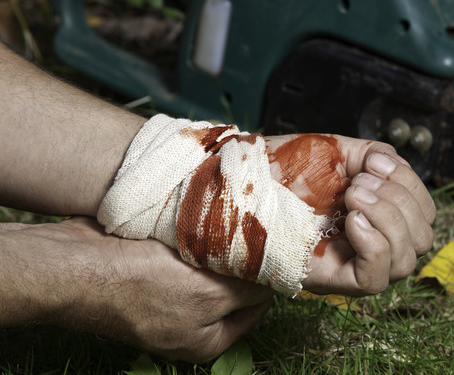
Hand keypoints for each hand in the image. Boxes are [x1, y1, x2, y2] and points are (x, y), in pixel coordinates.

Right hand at [1, 217, 273, 361]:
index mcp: (207, 340)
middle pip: (235, 286)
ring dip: (220, 244)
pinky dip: (195, 235)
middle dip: (242, 260)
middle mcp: (192, 323)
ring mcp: (171, 296)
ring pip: (213, 265)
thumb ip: (245, 293)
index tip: (274, 248)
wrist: (74, 265)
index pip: (257, 307)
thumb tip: (273, 284)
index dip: (267, 279)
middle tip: (250, 229)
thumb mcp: (204, 296)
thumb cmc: (137, 286)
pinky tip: (198, 218)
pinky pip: (188, 251)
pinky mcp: (154, 270)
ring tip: (224, 221)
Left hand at [264, 135, 435, 295]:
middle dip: (401, 201)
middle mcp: (370, 243)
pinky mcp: (333, 280)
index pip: (424, 215)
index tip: (376, 164)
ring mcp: (352, 264)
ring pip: (406, 260)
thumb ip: (374, 155)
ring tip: (352, 197)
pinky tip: (352, 220)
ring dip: (389, 219)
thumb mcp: (336, 152)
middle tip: (360, 184)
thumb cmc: (280, 170)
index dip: (412, 187)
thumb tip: (391, 167)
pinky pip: (376, 278)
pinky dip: (374, 244)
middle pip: (423, 239)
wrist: (239, 185)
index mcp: (377, 214)